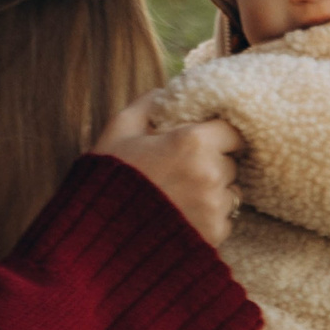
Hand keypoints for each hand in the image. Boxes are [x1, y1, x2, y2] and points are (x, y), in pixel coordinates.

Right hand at [94, 94, 243, 245]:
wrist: (96, 236)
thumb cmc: (107, 180)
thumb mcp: (119, 130)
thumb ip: (148, 104)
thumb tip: (165, 93)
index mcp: (193, 142)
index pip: (233, 133)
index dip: (218, 137)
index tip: (202, 143)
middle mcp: (210, 174)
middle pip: (231, 164)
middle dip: (213, 164)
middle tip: (181, 172)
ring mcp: (214, 208)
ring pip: (230, 194)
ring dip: (212, 193)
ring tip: (179, 197)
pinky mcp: (213, 236)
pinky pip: (224, 221)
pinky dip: (208, 220)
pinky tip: (180, 218)